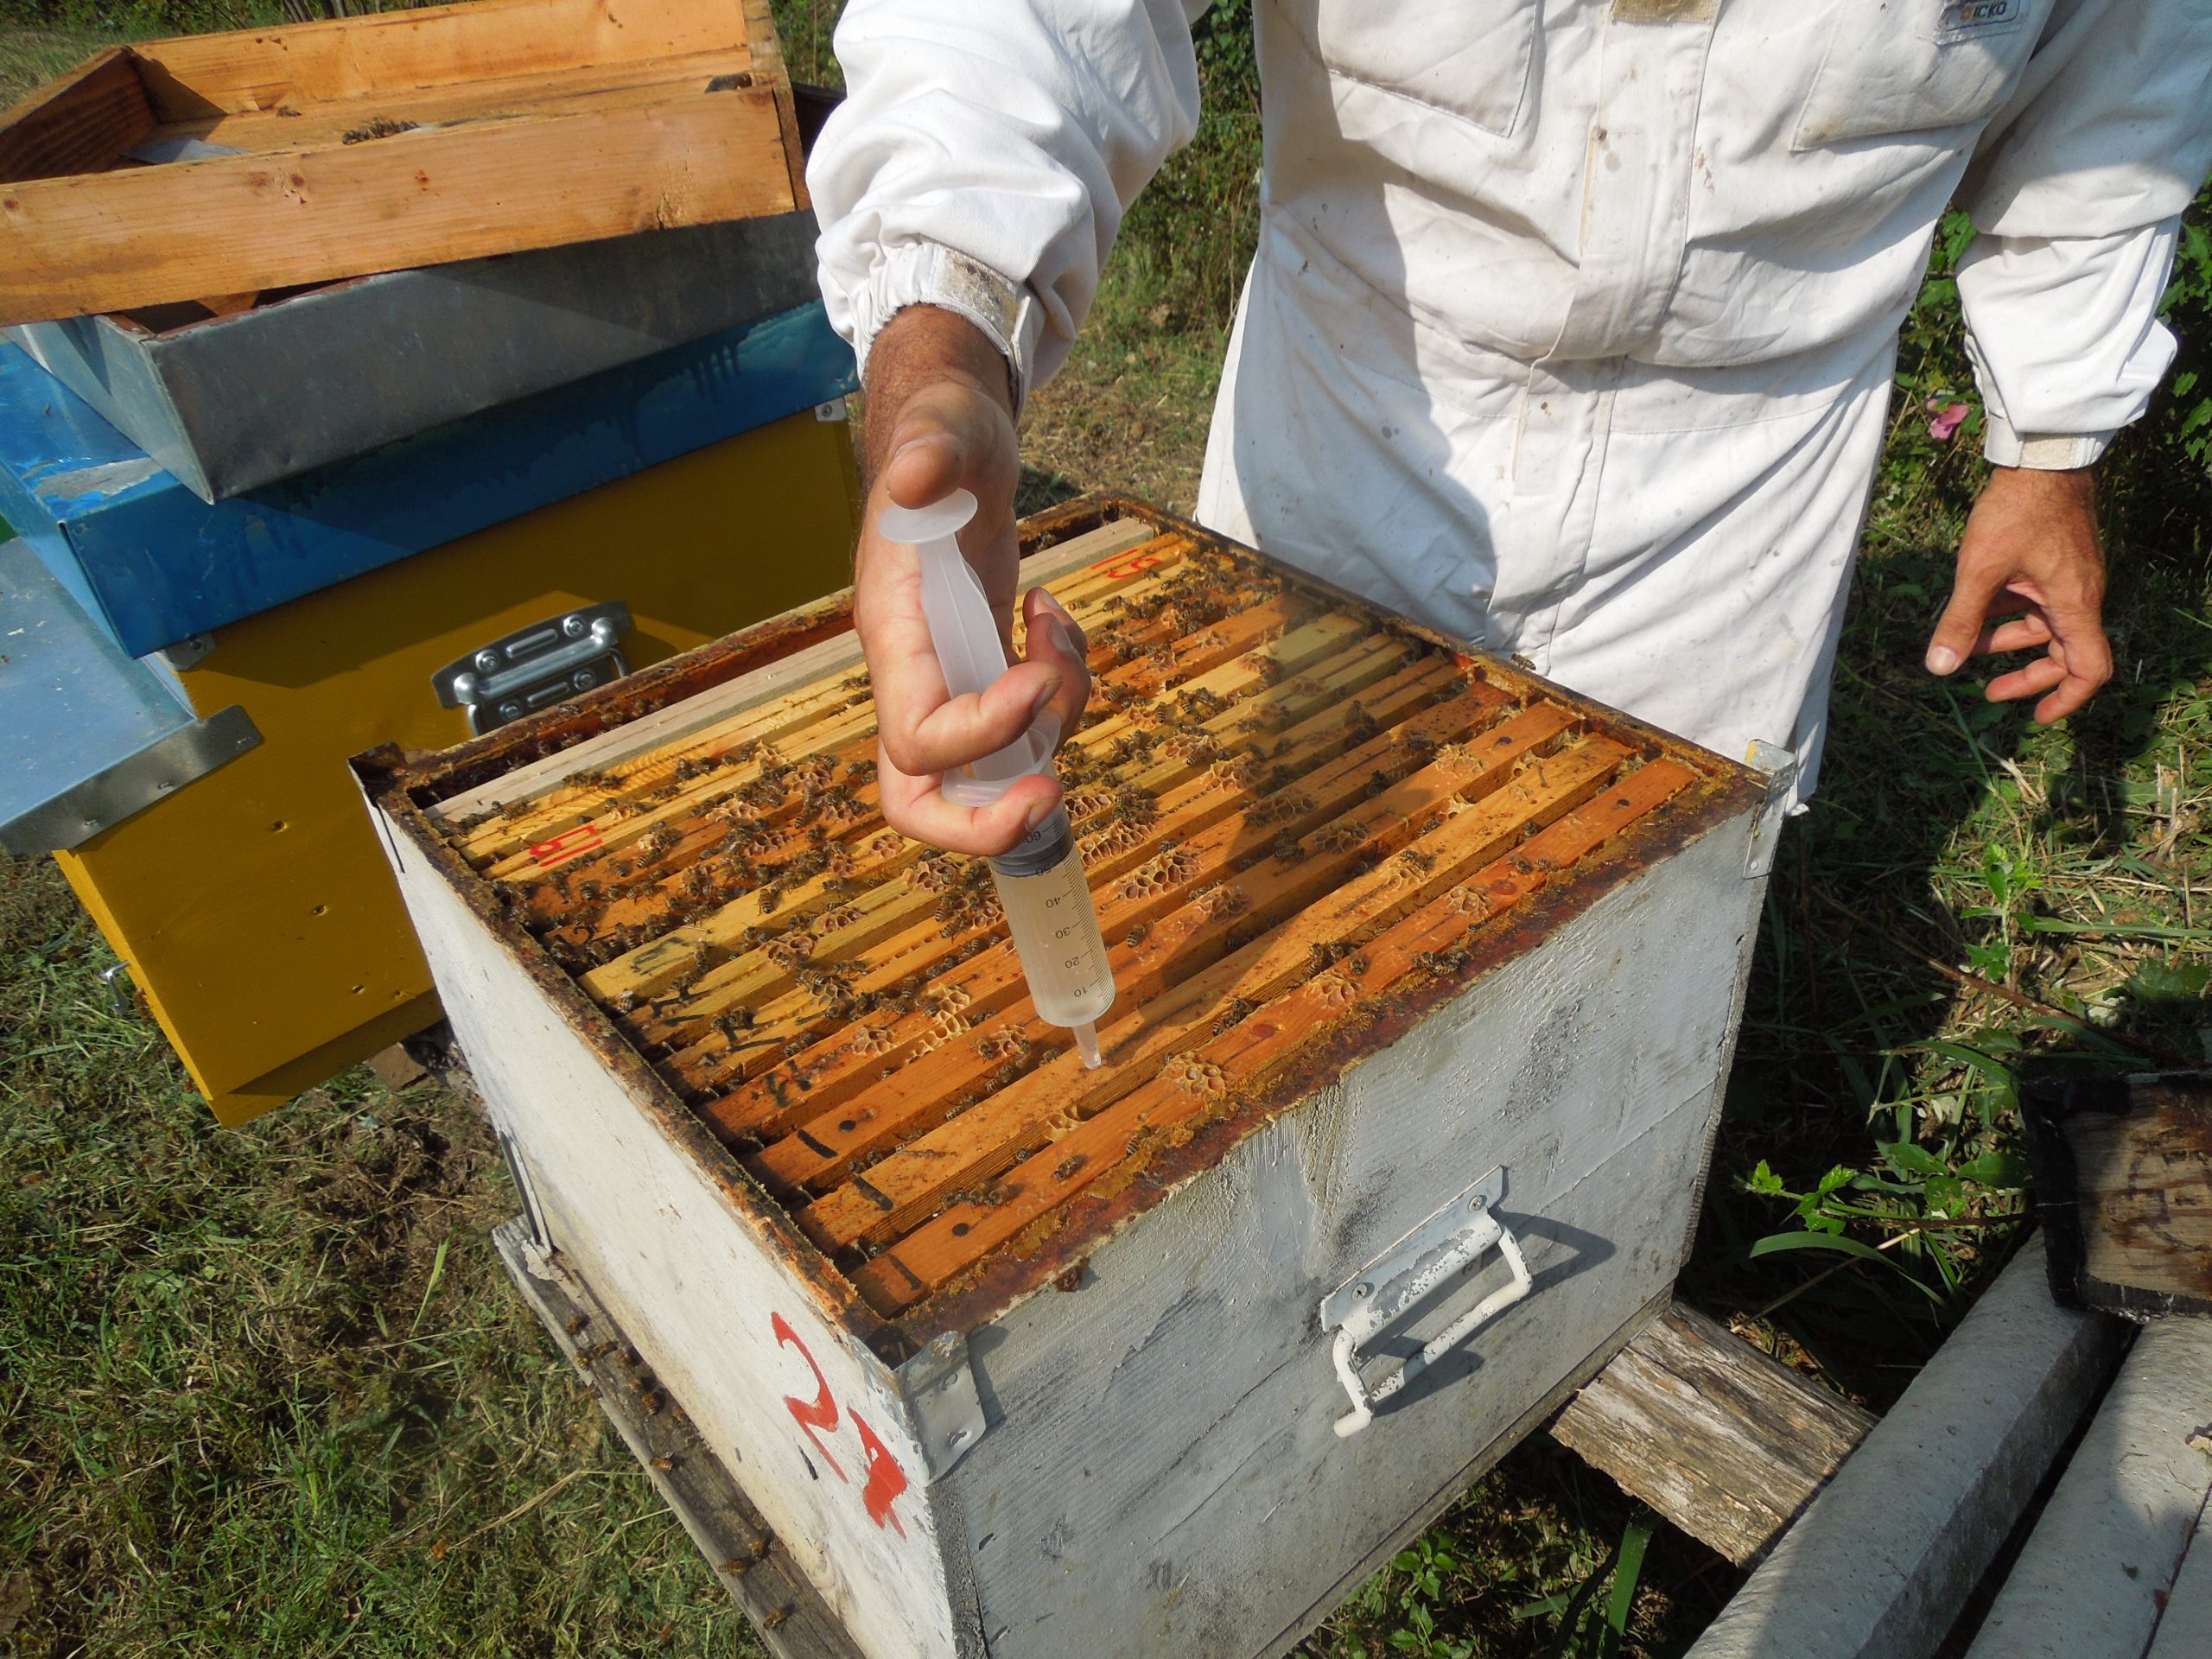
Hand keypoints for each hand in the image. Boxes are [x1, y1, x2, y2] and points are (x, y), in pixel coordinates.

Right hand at [854, 306, 1091, 854]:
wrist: (951, 435)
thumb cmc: (942, 432)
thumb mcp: (942, 427)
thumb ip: (929, 452)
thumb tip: (922, 477)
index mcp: (893, 633)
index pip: (918, 735)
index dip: (982, 732)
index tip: (1036, 676)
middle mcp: (915, 672)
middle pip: (919, 797)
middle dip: (986, 821)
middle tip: (1052, 793)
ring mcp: (951, 677)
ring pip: (993, 766)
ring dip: (1053, 721)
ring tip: (1058, 633)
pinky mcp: (986, 670)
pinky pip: (1027, 722)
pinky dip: (1061, 689)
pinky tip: (1052, 619)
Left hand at [1924, 465, 2111, 723]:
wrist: (2040, 459)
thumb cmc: (2017, 511)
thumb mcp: (1980, 570)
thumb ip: (1960, 621)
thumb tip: (1939, 669)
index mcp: (2074, 605)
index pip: (2089, 668)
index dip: (2068, 699)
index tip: (2038, 717)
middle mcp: (2080, 596)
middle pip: (2065, 654)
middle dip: (2028, 677)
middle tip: (1990, 693)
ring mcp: (2069, 579)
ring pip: (2044, 627)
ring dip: (2008, 643)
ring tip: (1965, 648)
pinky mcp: (2055, 563)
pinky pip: (2036, 602)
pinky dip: (2008, 614)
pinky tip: (1973, 613)